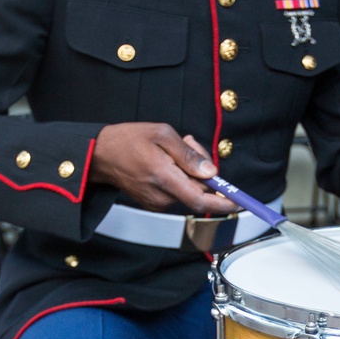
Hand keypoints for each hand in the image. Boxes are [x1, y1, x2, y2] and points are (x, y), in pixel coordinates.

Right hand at [90, 123, 237, 213]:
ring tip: (172, 152)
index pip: (201, 200)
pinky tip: (167, 162)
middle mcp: (162, 196)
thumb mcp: (162, 135)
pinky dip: (180, 177)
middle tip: (190, 146)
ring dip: (190, 172)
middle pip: (198, 191)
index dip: (224, 203)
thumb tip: (211, 172)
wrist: (99, 155)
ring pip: (189, 190)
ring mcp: (157, 202)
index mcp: (165, 178)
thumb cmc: (128, 141)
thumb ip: (189, 155)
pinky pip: (178, 192)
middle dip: (203, 172)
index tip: (240, 202)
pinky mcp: (154, 203)